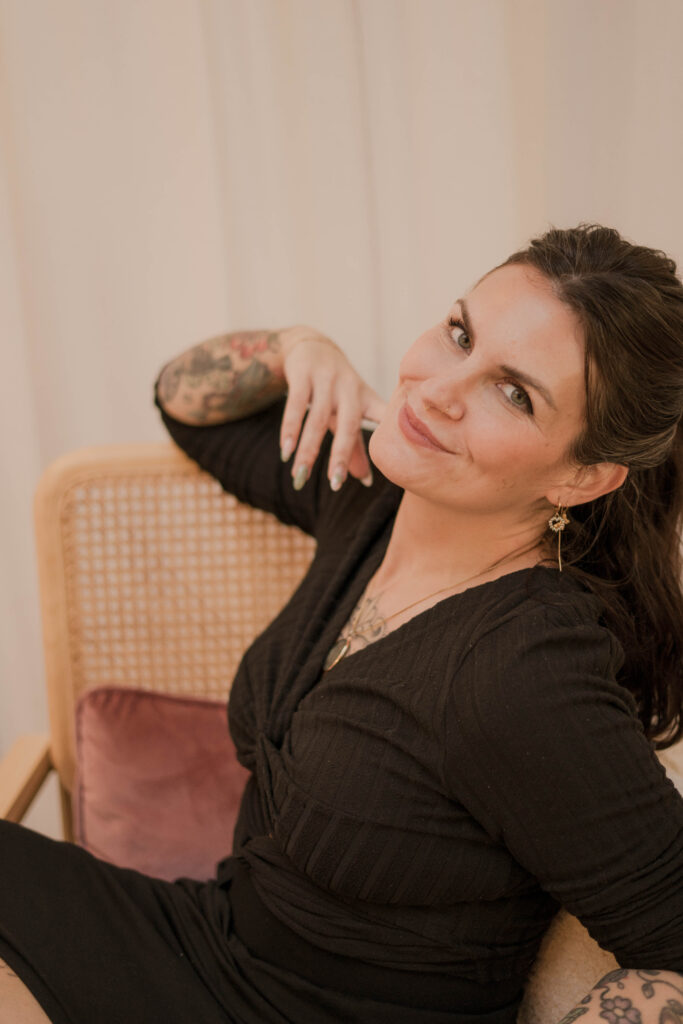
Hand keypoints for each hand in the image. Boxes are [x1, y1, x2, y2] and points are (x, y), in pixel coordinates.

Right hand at [279, 326, 386, 490]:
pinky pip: (296, 405)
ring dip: (308, 449)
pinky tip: (285, 451)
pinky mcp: (303, 374)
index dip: (391, 433)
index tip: (399, 457)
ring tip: (299, 476)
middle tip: (334, 485)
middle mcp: (350, 388)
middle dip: (340, 456)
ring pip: (317, 419)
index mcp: (367, 398)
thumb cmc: (335, 389)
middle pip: (348, 426)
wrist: (311, 346)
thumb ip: (355, 447)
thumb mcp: (347, 413)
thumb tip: (366, 481)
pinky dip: (290, 429)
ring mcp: (327, 379)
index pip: (383, 417)